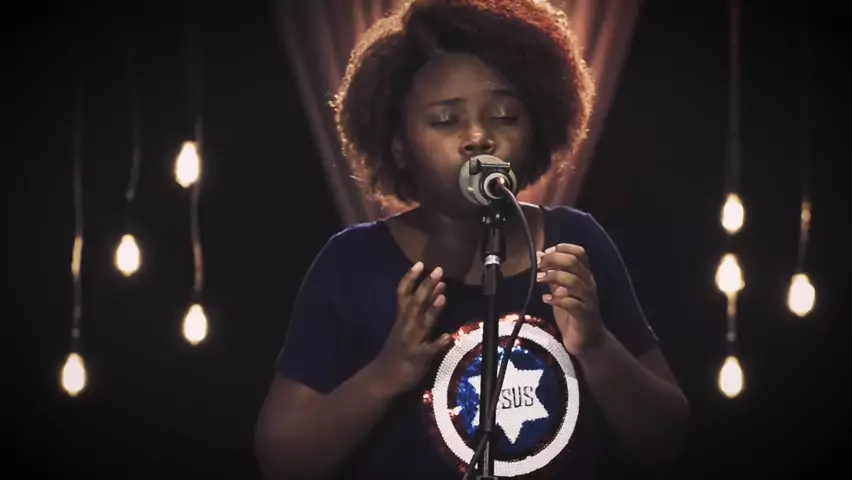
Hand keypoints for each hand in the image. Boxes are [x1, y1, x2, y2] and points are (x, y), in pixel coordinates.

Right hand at [372, 262, 452, 395]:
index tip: (420, 263)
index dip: (410, 278)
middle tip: (438, 271)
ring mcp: (411, 341)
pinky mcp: (417, 358)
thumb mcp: (403, 328)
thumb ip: (419, 311)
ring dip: (432, 310)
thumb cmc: (396, 351)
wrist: (383, 378)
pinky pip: (428, 350)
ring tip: (443, 297)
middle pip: (415, 303)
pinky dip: (437, 343)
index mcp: (401, 319)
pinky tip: (447, 337)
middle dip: (426, 287)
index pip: (403, 294)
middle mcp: (405, 326)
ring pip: (422, 323)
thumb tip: (437, 291)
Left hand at [537, 244, 604, 356]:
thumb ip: (552, 274)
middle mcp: (589, 285)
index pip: (580, 253)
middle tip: (539, 266)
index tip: (545, 253)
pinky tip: (546, 299)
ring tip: (539, 280)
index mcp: (585, 276)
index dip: (562, 248)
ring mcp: (588, 300)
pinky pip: (572, 303)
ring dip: (553, 277)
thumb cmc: (572, 314)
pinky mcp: (584, 315)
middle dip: (553, 260)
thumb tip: (539, 255)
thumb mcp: (560, 291)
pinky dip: (557, 299)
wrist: (587, 341)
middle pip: (574, 262)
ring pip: (573, 281)